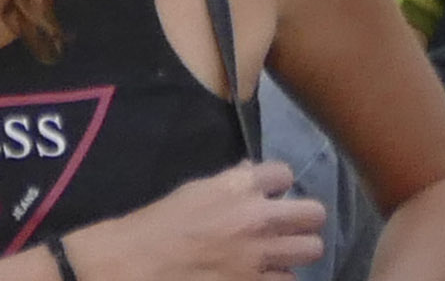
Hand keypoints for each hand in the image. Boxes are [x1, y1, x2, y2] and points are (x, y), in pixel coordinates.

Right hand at [83, 157, 330, 280]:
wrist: (130, 266)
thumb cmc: (156, 226)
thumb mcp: (195, 191)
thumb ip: (231, 183)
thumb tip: (252, 175)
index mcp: (240, 188)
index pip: (286, 175)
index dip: (278, 187)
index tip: (269, 197)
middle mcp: (258, 219)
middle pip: (314, 213)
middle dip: (302, 220)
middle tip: (287, 229)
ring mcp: (258, 258)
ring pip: (311, 251)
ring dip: (295, 253)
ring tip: (277, 257)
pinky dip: (277, 279)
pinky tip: (262, 277)